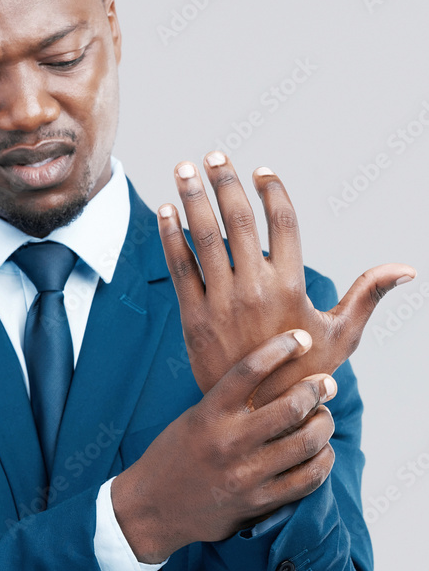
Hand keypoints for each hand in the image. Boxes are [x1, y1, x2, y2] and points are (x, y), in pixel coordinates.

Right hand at [111, 330, 336, 561]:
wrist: (154, 508)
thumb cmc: (175, 456)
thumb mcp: (194, 418)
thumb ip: (229, 401)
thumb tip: (275, 377)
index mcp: (209, 414)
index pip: (250, 369)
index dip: (282, 348)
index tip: (303, 339)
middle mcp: (228, 442)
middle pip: (291, 407)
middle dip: (317, 390)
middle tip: (326, 384)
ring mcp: (246, 475)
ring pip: (307, 443)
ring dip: (324, 425)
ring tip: (323, 418)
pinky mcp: (260, 502)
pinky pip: (308, 479)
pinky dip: (323, 460)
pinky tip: (322, 452)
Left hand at [157, 152, 415, 403]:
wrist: (258, 415)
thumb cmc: (305, 373)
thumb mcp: (342, 335)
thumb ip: (367, 294)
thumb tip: (407, 268)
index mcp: (291, 286)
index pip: (284, 223)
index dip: (272, 192)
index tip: (261, 170)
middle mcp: (254, 289)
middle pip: (239, 221)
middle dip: (225, 183)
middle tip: (214, 155)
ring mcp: (220, 303)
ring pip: (204, 238)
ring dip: (193, 198)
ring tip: (184, 167)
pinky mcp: (192, 318)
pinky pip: (179, 269)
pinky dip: (170, 238)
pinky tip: (165, 211)